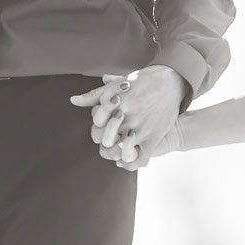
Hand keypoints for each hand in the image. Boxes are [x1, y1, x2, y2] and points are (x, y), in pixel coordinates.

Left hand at [69, 65, 187, 166]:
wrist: (172, 81)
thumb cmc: (142, 82)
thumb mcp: (117, 85)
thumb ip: (94, 95)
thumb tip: (73, 101)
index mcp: (113, 104)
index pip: (96, 126)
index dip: (99, 131)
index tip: (105, 130)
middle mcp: (125, 117)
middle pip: (107, 141)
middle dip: (108, 144)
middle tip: (114, 141)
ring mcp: (139, 128)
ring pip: (121, 152)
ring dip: (119, 155)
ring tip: (121, 151)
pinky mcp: (153, 136)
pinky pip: (140, 159)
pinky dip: (132, 163)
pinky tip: (131, 159)